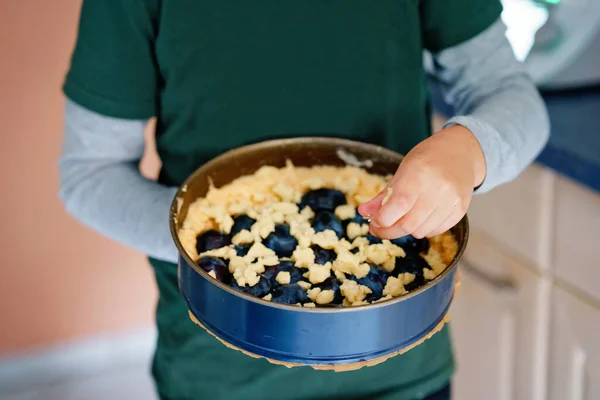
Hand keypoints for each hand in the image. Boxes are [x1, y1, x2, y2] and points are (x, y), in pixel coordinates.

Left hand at [358, 125, 485, 238]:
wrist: (460, 151)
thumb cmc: (428, 158)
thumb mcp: (402, 170)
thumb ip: (383, 195)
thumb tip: (363, 213)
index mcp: (419, 174)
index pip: (398, 205)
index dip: (382, 219)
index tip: (374, 222)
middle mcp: (438, 189)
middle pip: (408, 224)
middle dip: (389, 231)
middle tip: (380, 228)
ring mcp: (452, 201)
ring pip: (421, 231)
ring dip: (406, 230)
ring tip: (401, 219)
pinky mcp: (460, 210)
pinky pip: (436, 231)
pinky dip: (423, 229)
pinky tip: (419, 217)